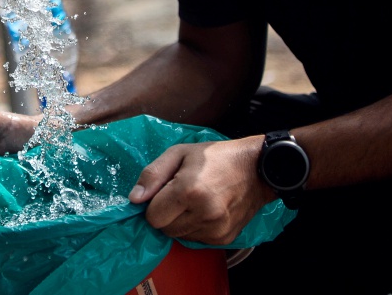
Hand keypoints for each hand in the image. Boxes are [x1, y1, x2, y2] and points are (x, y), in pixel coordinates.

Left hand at [128, 138, 269, 244]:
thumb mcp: (179, 153)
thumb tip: (134, 199)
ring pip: (179, 236)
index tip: (165, 191)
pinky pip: (195, 239)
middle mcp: (203, 214)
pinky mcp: (224, 239)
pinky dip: (194, 227)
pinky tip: (206, 209)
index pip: (152, 217)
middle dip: (166, 213)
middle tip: (179, 194)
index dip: (154, 204)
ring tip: (194, 200)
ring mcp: (216, 230)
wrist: (257, 169)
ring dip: (180, 221)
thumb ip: (153, 174)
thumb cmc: (215, 157)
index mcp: (189, 191)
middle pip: (164, 229)